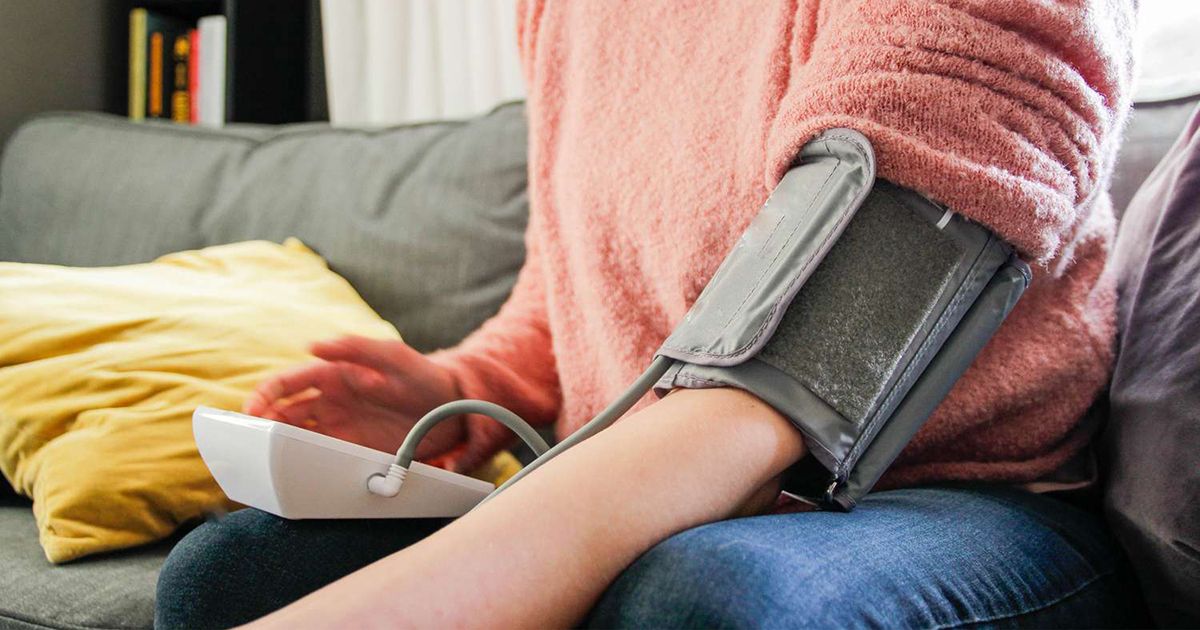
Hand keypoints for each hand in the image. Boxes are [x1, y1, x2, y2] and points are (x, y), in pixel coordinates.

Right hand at [243, 335, 463, 457]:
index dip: (265, 395)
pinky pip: (319, 457)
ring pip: (295, 437)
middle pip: (283, 414)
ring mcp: (339, 427)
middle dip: (263, 425)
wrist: (452, 410)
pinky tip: (295, 470)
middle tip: (254, 441)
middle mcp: (330, 402)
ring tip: (268, 458)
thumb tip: (313, 345)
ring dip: (278, 446)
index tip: (252, 410)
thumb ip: (355, 347)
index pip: (287, 383)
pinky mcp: (352, 450)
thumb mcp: (393, 355)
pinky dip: (304, 463)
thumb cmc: (422, 375)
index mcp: (333, 374)